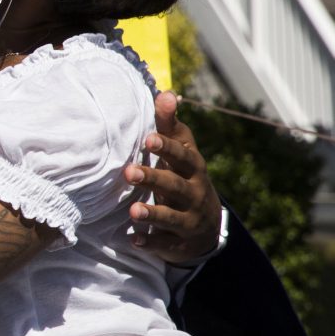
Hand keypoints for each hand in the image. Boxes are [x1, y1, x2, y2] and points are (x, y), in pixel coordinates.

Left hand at [123, 91, 225, 263]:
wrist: (206, 225)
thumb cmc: (185, 177)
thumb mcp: (181, 152)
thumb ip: (169, 125)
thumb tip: (166, 92)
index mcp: (193, 169)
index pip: (183, 156)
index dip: (168, 147)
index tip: (148, 139)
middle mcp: (194, 193)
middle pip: (175, 186)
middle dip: (154, 179)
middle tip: (129, 172)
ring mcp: (189, 219)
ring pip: (172, 217)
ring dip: (152, 214)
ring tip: (132, 211)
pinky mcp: (179, 242)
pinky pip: (165, 243)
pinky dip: (151, 242)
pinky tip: (133, 239)